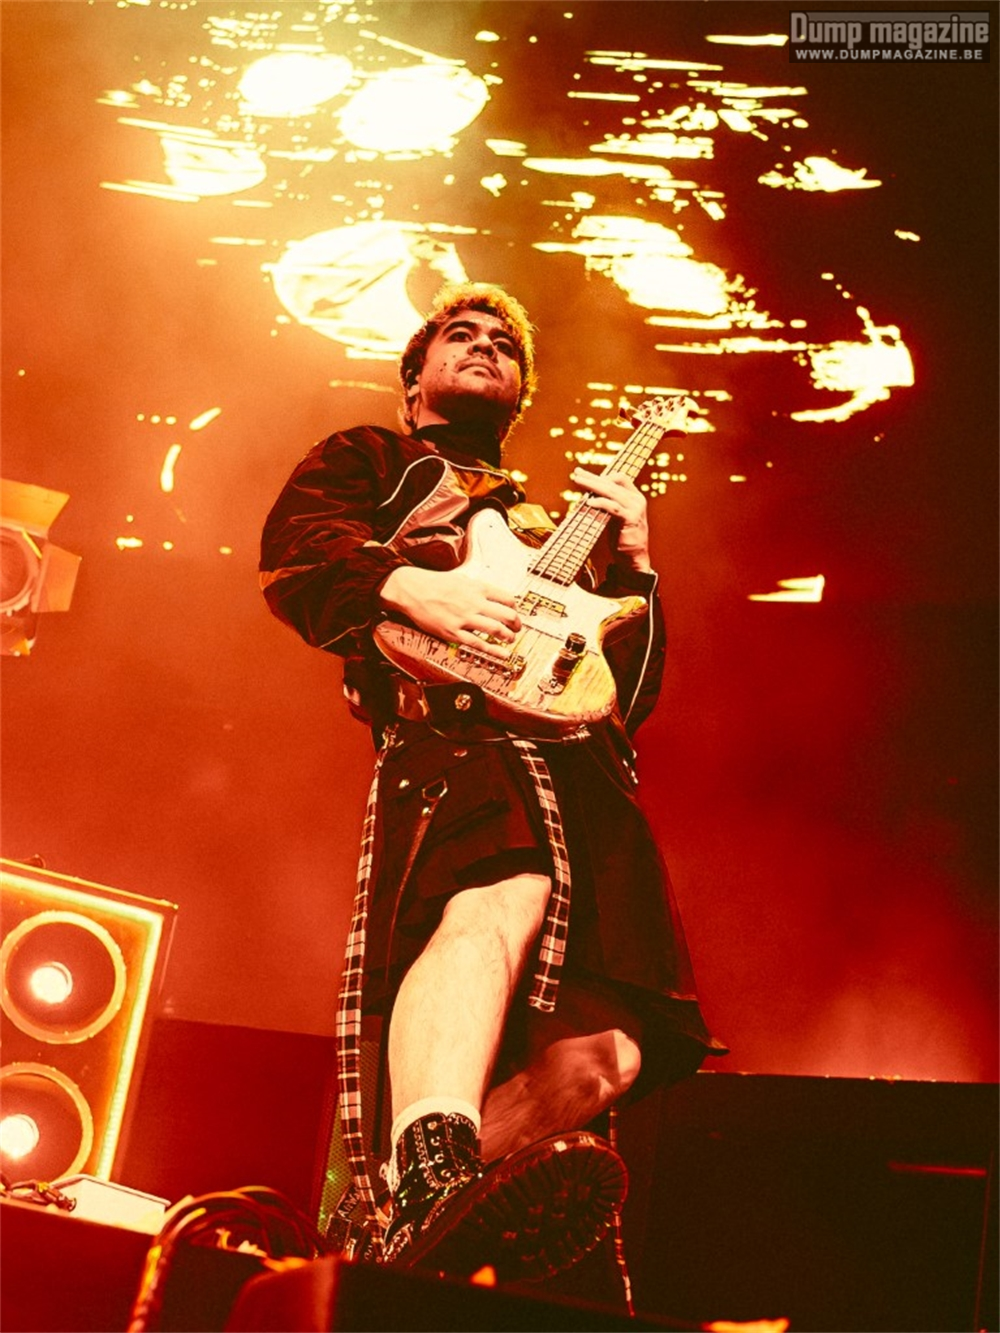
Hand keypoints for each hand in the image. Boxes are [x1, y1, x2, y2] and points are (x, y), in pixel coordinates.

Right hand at [379, 565, 521, 655]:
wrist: (412, 589)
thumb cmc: (434, 584)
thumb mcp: (461, 579)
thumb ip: (478, 589)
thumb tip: (492, 597)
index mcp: (477, 588)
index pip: (507, 599)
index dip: (515, 609)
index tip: (514, 614)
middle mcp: (474, 602)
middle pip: (507, 615)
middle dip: (516, 624)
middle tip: (517, 628)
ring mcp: (464, 618)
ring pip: (496, 630)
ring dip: (508, 636)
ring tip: (510, 639)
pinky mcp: (453, 632)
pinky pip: (478, 643)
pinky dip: (494, 650)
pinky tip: (504, 654)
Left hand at [571, 468, 650, 572]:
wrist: (633, 558)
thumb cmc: (622, 538)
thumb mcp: (615, 517)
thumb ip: (608, 504)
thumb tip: (588, 495)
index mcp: (635, 497)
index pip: (620, 477)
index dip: (602, 476)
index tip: (585, 476)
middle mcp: (637, 500)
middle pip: (612, 482)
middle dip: (592, 478)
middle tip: (576, 474)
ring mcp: (635, 509)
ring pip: (611, 492)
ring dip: (592, 486)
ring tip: (578, 482)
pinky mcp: (631, 519)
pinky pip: (613, 507)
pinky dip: (600, 503)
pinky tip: (589, 502)